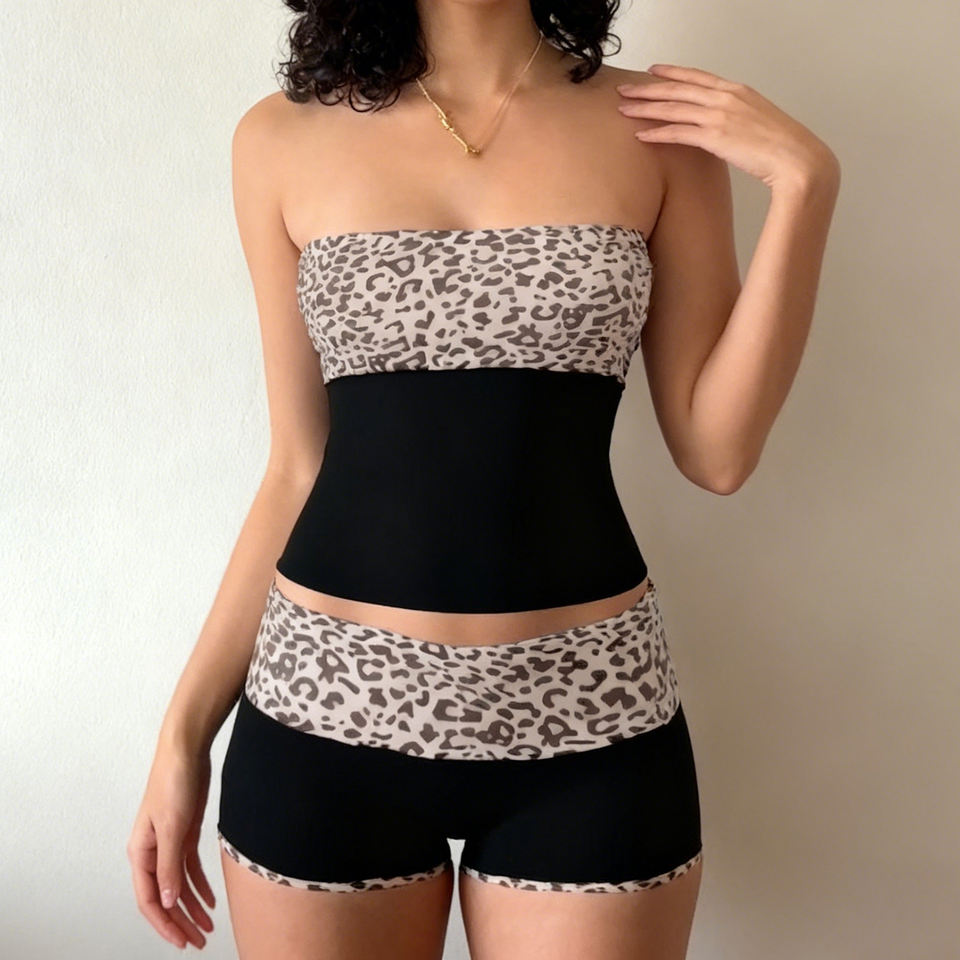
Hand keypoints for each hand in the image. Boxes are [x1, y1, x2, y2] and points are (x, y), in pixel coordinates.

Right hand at [127, 744, 215, 949]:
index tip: (182, 942)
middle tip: (198, 942)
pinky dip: (199, 886)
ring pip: (178, 886)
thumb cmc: (173, 782)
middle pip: (164, 897)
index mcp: (141, 853)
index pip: (149, 899)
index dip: (165, 924)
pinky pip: (189, 869)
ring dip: (191, 907)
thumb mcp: (172, 827)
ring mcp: (169, 843)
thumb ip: (169, 865)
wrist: (186, 751)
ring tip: (208, 928)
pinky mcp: (185, 834)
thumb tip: (166, 901)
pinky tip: (210, 901)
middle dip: (179, 921)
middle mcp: (152, 852)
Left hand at [616, 63, 839, 192]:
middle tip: (624, 89)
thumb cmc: (782, 147)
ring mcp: (720, 115)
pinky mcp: (715, 136)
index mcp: (738, 91)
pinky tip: (640, 135)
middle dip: (648, 89)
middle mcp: (726, 98)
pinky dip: (657, 132)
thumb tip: (726, 128)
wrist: (797, 158)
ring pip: (673, 108)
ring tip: (623, 109)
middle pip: (678, 89)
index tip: (652, 71)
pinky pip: (678, 132)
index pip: (697, 77)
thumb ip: (738, 119)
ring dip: (645, 108)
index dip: (672, 73)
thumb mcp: (759, 123)